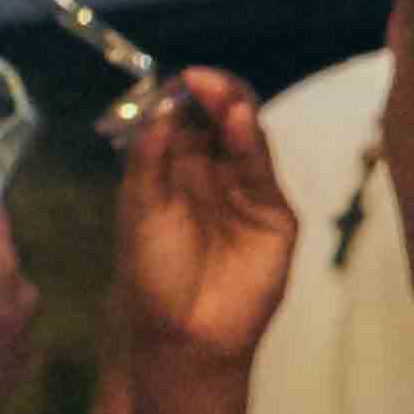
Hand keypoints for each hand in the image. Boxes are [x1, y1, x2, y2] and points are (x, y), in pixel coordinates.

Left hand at [112, 69, 301, 375]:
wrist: (184, 333)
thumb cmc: (152, 274)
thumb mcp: (140, 212)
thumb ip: (149, 161)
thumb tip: (161, 110)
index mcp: (171, 174)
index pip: (184, 122)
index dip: (182, 99)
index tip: (176, 80)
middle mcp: (210, 176)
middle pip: (218, 122)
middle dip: (211, 97)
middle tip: (199, 80)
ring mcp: (244, 191)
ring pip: (243, 139)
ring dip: (232, 111)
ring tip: (219, 92)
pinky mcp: (273, 211)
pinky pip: (261, 169)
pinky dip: (251, 142)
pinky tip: (239, 120)